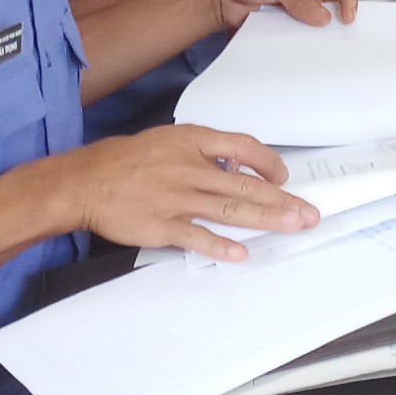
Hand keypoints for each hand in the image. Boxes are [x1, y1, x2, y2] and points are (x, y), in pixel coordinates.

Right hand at [42, 123, 316, 262]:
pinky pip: (196, 236)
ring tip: (293, 226)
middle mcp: (190, 168)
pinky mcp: (162, 225)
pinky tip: (242, 254)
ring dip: (266, 219)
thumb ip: (204, 152)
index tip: (285, 178)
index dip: (270, 162)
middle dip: (283, 200)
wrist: (86, 181)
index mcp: (194, 141)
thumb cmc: (128, 160)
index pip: (244, 146)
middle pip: (246, 184)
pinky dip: (220, 246)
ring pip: (230, 209)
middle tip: (310, 213)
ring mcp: (177, 197)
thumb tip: (237, 167)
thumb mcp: (170, 140)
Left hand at [212, 0, 358, 30]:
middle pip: (338, 2)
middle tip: (343, 33)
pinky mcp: (293, 21)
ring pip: (325, 19)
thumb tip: (325, 18)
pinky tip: (310, 48)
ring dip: (326, 31)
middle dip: (343, 16)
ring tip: (327, 44)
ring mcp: (303, 5)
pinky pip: (308, 31)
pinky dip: (310, 39)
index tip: (347, 18)